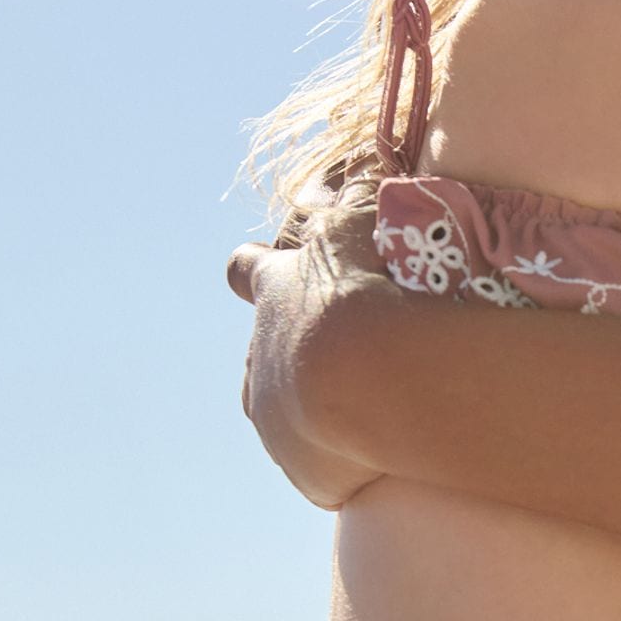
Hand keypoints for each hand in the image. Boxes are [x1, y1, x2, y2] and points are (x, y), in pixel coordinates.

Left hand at [227, 202, 384, 508]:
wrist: (370, 375)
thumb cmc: (370, 286)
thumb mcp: (363, 222)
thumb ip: (358, 197)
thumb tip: (367, 155)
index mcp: (274, 289)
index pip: (247, 271)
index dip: (253, 271)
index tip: (254, 270)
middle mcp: (260, 351)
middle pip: (254, 350)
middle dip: (280, 352)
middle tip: (322, 359)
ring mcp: (274, 413)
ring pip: (277, 409)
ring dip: (309, 407)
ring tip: (356, 411)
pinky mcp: (301, 465)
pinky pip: (319, 464)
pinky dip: (341, 458)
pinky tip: (374, 456)